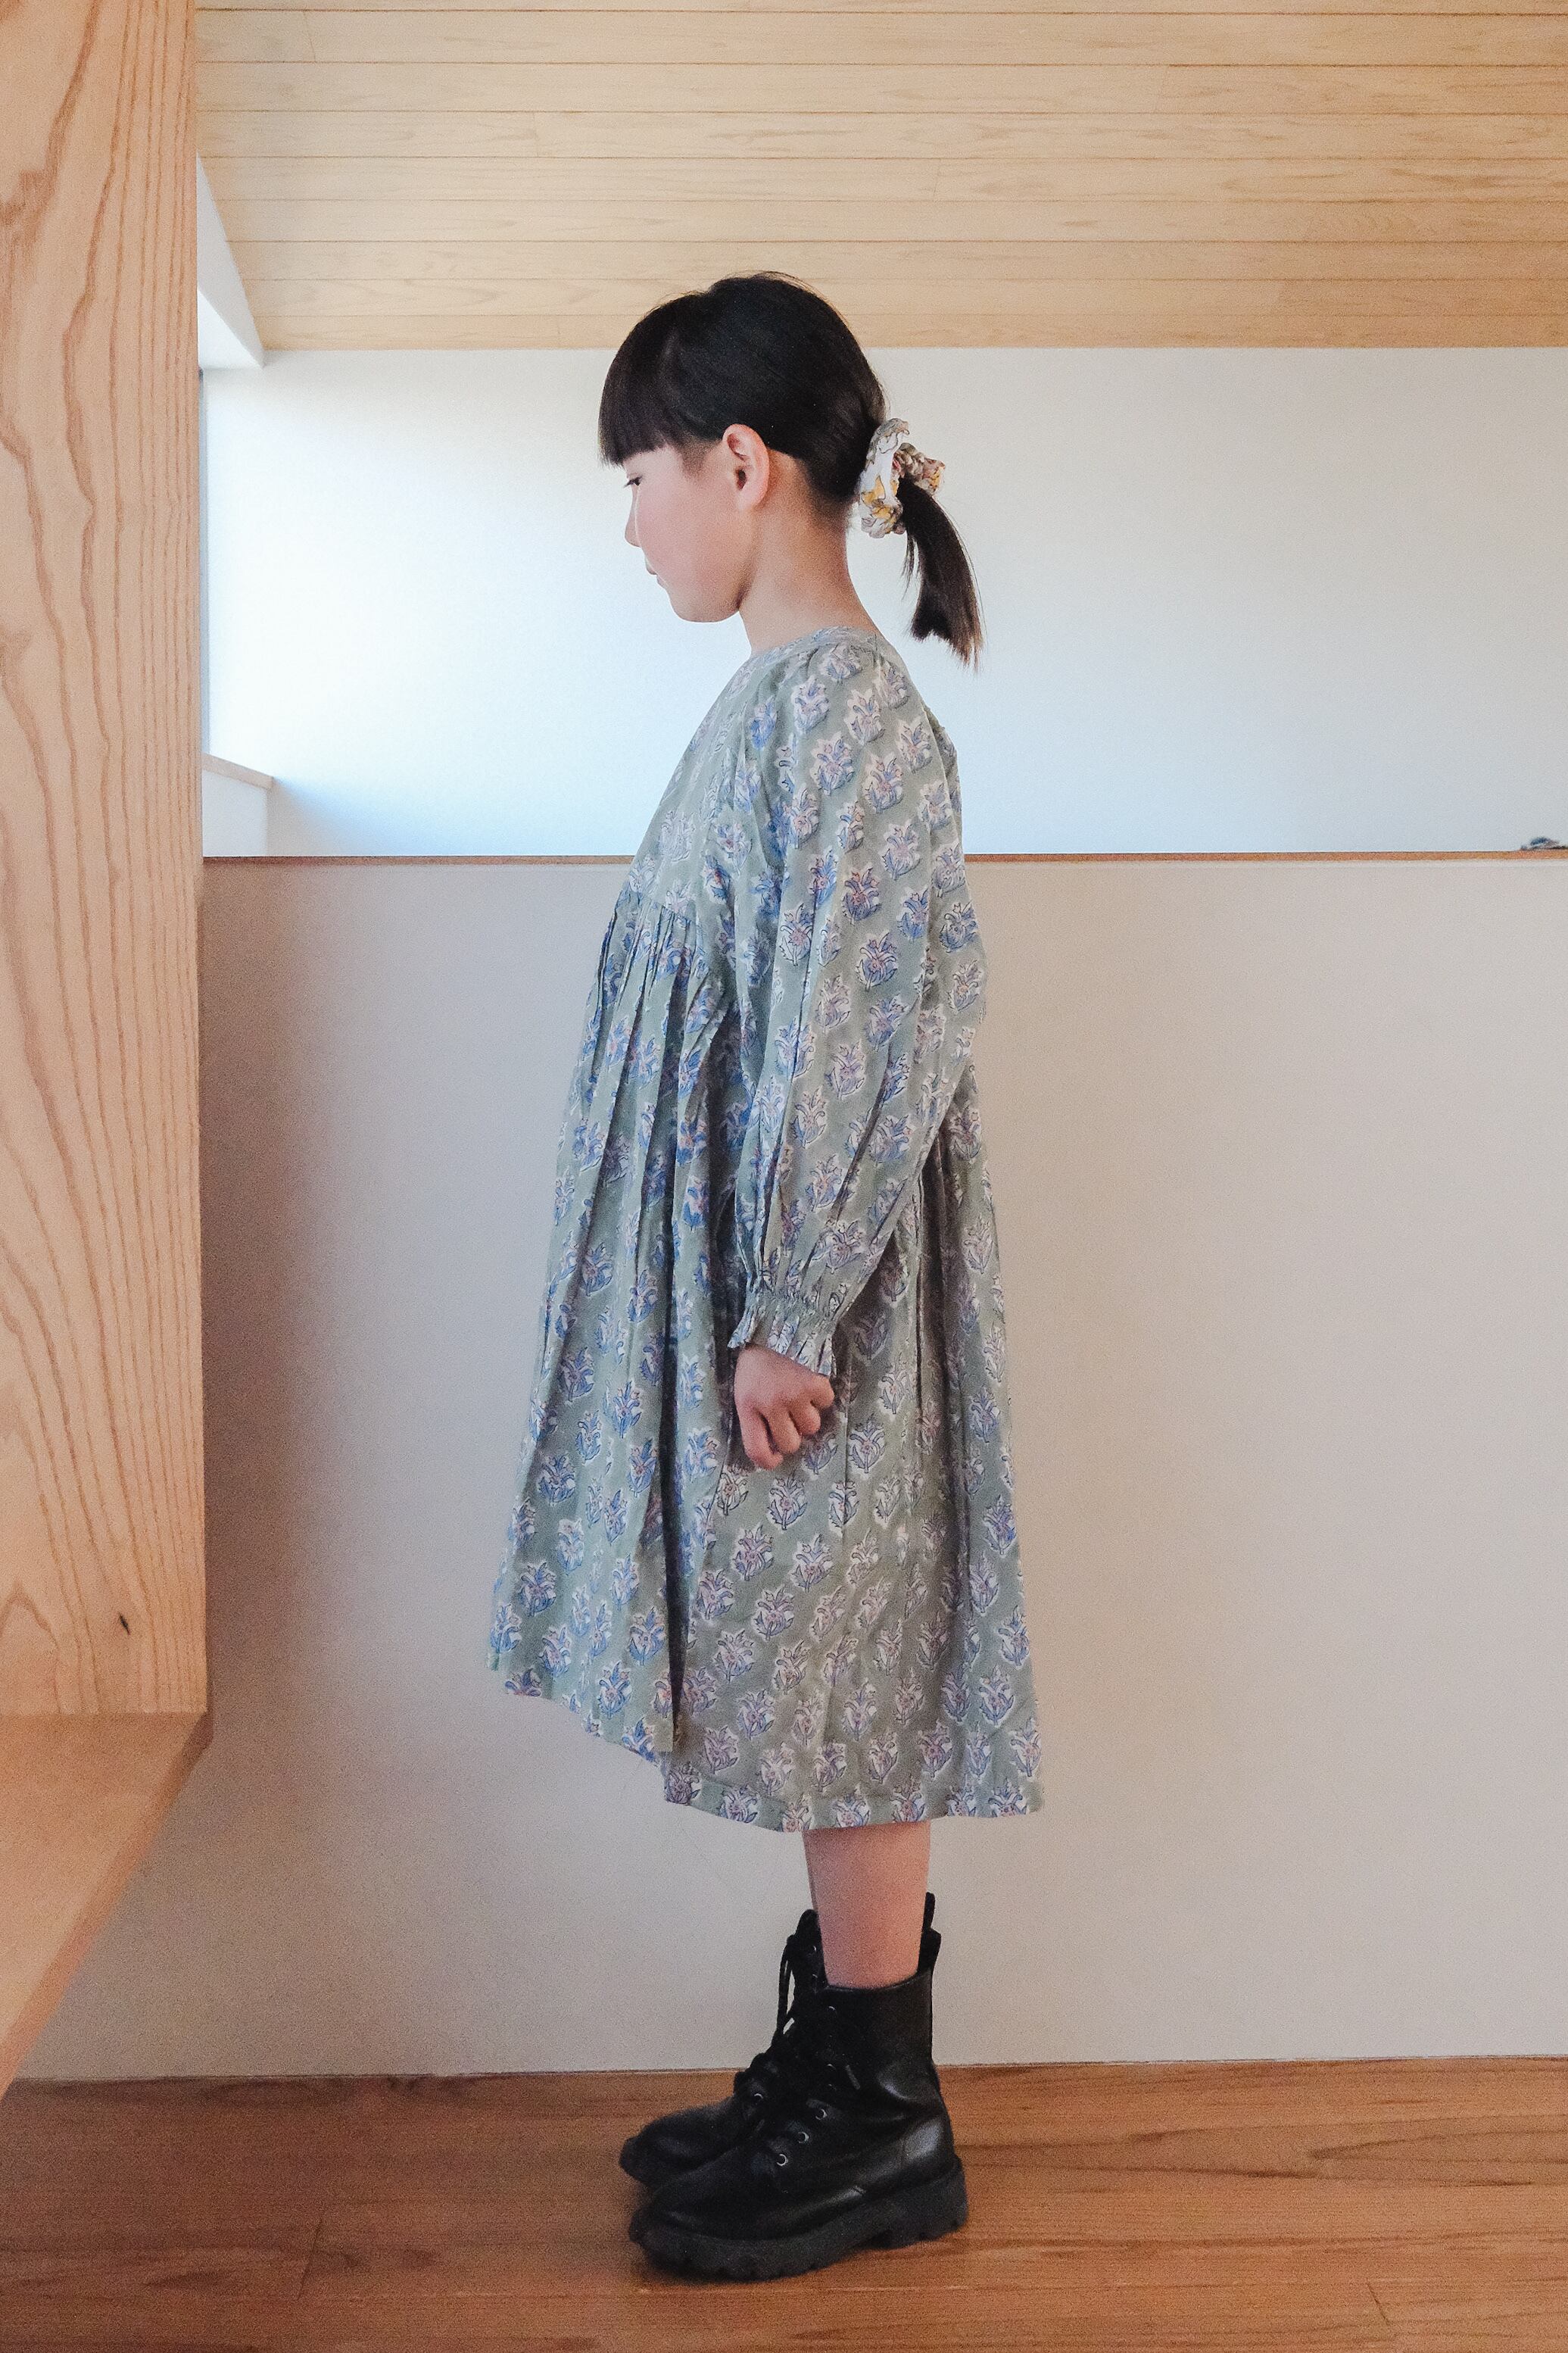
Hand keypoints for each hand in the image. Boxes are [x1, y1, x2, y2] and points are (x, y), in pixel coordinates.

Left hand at [733, 1343, 835, 1469]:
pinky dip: (821, 1396)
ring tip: (799, 1395)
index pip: (756, 1449)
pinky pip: (826, 1403)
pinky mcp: (814, 1383)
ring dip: (808, 1415)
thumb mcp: (744, 1388)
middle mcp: (771, 1404)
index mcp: (747, 1406)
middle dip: (792, 1435)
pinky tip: (810, 1382)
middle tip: (790, 1420)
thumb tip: (773, 1445)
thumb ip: (754, 1416)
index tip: (776, 1458)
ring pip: (811, 1427)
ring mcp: (795, 1394)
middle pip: (790, 1443)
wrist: (776, 1323)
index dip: (768, 1461)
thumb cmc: (756, 1360)